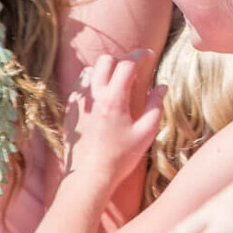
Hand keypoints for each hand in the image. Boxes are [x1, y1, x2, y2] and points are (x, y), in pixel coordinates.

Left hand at [64, 51, 163, 184]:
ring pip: (90, 71)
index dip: (140, 55)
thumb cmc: (121, 158)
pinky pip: (79, 87)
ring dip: (105, 71)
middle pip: (106, 60)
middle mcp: (94, 97)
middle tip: (133, 72)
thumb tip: (162, 86)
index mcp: (114, 99)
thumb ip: (155, 105)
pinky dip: (92, 85)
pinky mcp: (70, 111)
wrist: (89, 177)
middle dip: (122, 60)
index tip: (148, 55)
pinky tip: (101, 98)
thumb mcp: (146, 133)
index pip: (127, 63)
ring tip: (116, 85)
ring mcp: (79, 103)